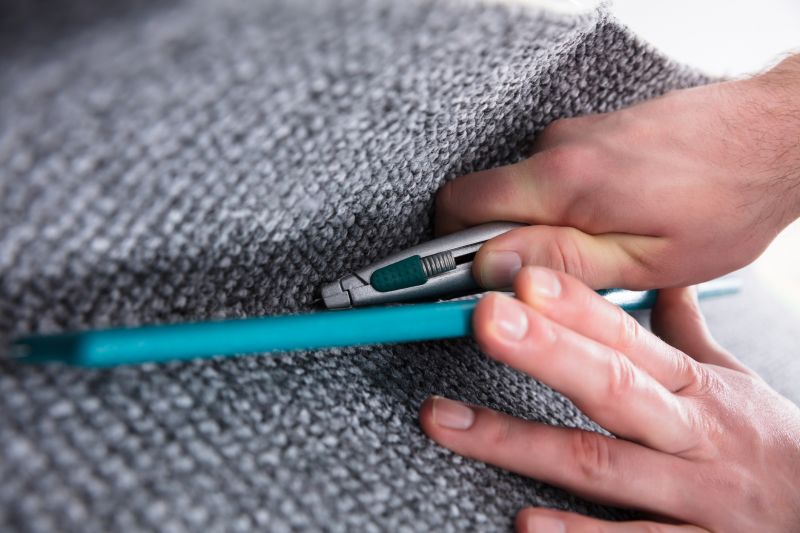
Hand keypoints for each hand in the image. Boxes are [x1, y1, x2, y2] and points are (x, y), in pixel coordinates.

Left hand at [419, 267, 799, 531]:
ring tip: (449, 421)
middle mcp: (689, 436)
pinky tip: (525, 523)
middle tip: (486, 320)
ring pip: (601, 464)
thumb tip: (660, 278)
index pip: (629, 337)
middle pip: (613, 386)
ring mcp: (692, 496)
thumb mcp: (732, 381)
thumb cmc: (770, 445)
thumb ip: (686, 331)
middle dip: (548, 351)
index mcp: (692, 389)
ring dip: (521, 443)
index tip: (526, 279)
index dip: (579, 307)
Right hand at [435, 56, 799, 289]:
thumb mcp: (644, 261)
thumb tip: (492, 270)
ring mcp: (571, 136)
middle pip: (478, 201)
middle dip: (485, 247)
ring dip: (531, 230)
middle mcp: (556, 148)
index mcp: (561, 181)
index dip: (436, 253)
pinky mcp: (588, 135)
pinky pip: (545, 180)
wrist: (776, 136)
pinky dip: (555, 210)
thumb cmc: (725, 201)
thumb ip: (560, 265)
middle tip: (520, 286)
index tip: (421, 286)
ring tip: (588, 254)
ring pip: (515, 194)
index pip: (458, 210)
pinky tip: (602, 226)